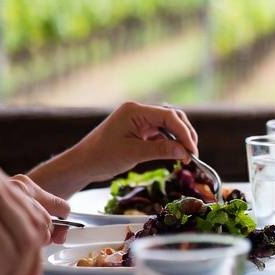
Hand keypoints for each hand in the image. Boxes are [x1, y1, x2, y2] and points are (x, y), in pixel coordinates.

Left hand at [35, 102, 198, 196]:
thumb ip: (161, 150)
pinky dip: (169, 143)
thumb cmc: (102, 157)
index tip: (192, 151)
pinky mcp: (139, 130)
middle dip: (184, 134)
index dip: (184, 133)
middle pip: (172, 117)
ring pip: (168, 125)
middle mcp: (138, 111)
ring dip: (178, 139)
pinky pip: (160, 133)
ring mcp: (139, 120)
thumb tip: (185, 152)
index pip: (168, 116)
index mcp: (135, 110)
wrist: (82, 164)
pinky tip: (174, 154)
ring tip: (185, 155)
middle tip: (192, 153)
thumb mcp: (133, 153)